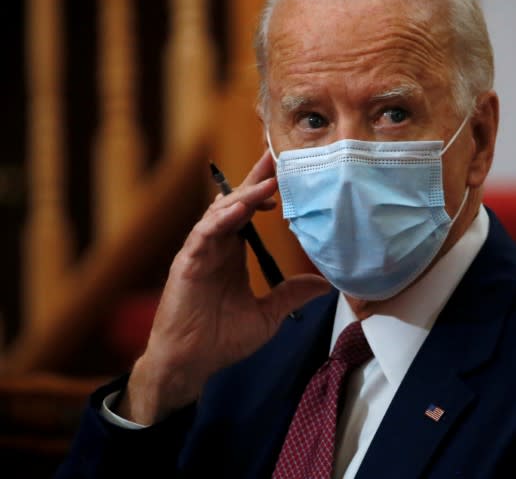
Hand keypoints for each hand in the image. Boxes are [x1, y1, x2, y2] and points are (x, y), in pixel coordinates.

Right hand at [117, 151, 328, 423]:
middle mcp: (215, 246)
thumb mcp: (268, 315)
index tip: (286, 171)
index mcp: (232, 253)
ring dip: (244, 195)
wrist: (189, 365)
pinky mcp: (187, 264)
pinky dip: (221, 220)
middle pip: (235, 202)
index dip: (264, 190)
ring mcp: (199, 252)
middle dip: (255, 178)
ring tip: (270, 181)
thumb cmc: (221, 340)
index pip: (249, 211)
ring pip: (220, 212)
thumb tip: (324, 284)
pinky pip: (203, 235)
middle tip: (276, 155)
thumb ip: (291, 294)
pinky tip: (240, 209)